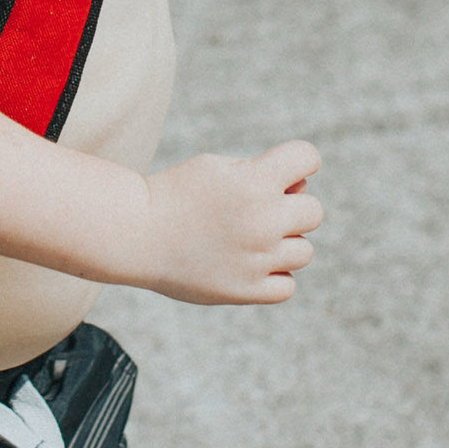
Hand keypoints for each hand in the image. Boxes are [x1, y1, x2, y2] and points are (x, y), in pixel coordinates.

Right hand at [133, 142, 322, 305]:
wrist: (134, 234)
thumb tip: (302, 190)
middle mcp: (262, 220)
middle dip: (289, 208)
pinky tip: (249, 266)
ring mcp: (256, 259)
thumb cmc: (176, 195)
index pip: (309, 157)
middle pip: (313, 212)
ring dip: (284, 245)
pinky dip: (274, 277)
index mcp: (255, 181)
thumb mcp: (217, 167)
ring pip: (305, 252)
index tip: (279, 172)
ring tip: (250, 242)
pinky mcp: (245, 290)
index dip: (298, 162)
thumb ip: (263, 174)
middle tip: (255, 213)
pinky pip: (287, 286)